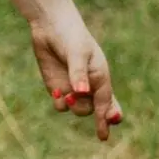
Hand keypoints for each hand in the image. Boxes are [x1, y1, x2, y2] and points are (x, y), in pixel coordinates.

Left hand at [29, 9, 122, 140]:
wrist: (50, 26)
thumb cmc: (70, 36)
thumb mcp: (77, 52)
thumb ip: (78, 73)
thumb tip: (81, 92)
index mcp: (100, 77)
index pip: (107, 102)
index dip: (108, 117)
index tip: (106, 132)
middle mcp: (88, 86)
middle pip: (95, 110)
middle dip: (96, 117)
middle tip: (98, 125)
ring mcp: (72, 88)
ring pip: (77, 108)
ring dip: (73, 106)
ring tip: (67, 95)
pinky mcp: (57, 87)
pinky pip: (61, 104)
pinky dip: (59, 102)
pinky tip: (57, 92)